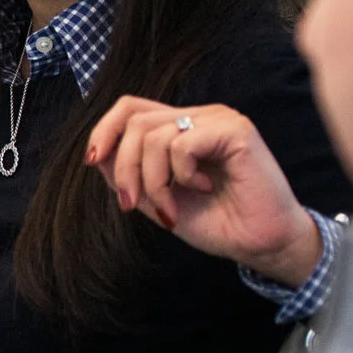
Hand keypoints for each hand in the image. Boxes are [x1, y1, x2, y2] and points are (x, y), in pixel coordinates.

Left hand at [86, 97, 321, 285]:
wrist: (260, 244)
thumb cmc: (217, 222)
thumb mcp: (158, 199)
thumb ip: (129, 176)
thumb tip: (97, 154)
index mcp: (182, 127)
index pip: (131, 108)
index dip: (104, 130)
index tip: (93, 161)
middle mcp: (199, 116)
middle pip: (135, 121)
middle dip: (124, 168)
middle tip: (132, 203)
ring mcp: (218, 119)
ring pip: (152, 135)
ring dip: (152, 181)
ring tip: (172, 206)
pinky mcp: (235, 130)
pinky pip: (182, 144)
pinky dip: (181, 174)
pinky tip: (204, 187)